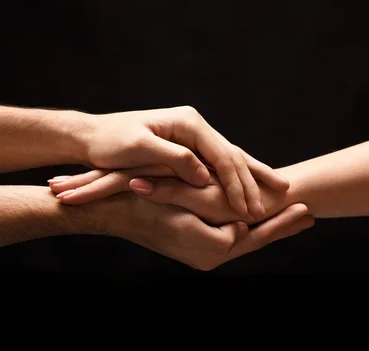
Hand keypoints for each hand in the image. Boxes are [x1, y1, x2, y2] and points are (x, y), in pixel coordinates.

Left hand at [58, 106, 288, 218]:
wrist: (90, 136)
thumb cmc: (109, 141)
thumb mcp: (139, 148)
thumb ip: (174, 159)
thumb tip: (204, 175)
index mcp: (188, 124)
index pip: (223, 155)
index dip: (238, 182)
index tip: (252, 207)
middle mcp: (194, 127)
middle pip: (233, 156)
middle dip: (255, 180)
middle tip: (276, 203)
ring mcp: (191, 137)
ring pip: (229, 159)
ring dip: (252, 178)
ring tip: (278, 192)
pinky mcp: (185, 148)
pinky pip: (218, 164)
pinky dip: (236, 177)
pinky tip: (250, 187)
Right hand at [79, 193, 312, 270]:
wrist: (113, 209)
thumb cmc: (148, 202)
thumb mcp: (186, 206)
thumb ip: (219, 224)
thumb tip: (245, 230)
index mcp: (209, 250)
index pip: (255, 237)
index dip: (281, 224)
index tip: (307, 211)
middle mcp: (207, 257)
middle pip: (254, 242)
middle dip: (281, 228)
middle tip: (309, 216)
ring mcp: (200, 253)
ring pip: (243, 239)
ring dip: (266, 227)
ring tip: (290, 218)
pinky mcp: (193, 245)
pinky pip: (228, 237)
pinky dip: (246, 227)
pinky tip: (255, 218)